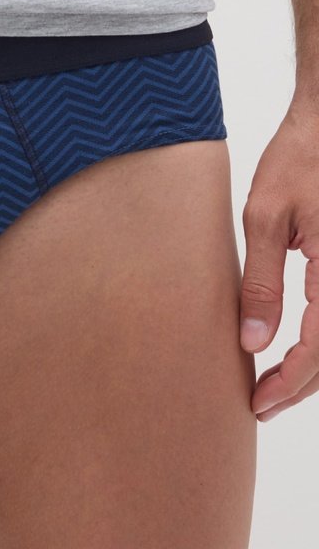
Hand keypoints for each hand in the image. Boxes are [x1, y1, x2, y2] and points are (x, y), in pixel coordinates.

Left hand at [239, 102, 318, 420]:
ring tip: (277, 385)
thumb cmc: (298, 160)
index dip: (290, 384)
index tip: (259, 403)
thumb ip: (261, 282)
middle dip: (303, 387)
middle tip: (262, 405)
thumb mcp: (265, 216)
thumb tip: (253, 342)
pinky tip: (299, 350)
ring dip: (317, 369)